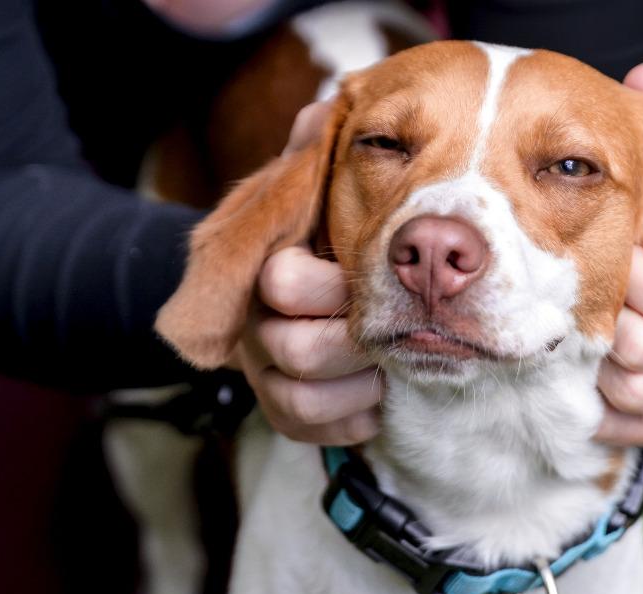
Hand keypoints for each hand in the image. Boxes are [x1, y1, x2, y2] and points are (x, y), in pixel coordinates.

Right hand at [235, 102, 381, 444]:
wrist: (311, 291)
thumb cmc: (323, 236)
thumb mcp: (319, 189)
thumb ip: (317, 158)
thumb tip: (321, 112)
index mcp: (266, 264)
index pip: (284, 282)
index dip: (333, 288)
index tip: (363, 284)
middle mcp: (256, 320)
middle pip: (297, 346)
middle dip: (353, 342)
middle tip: (387, 333)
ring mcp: (263, 369)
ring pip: (299, 397)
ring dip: (355, 387)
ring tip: (383, 369)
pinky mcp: (280, 411)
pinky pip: (305, 432)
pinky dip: (350, 422)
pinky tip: (374, 402)